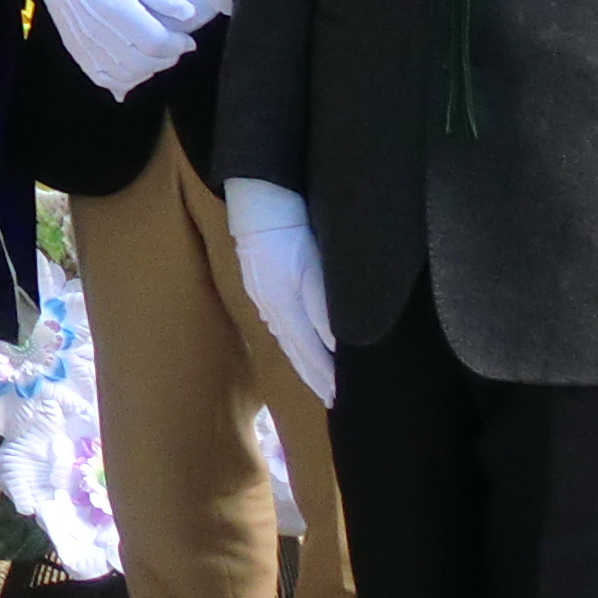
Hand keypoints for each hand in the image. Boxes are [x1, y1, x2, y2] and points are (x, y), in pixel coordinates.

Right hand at [21, 0, 210, 100]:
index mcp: (116, 9)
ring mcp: (86, 46)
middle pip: (143, 63)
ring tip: (157, 56)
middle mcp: (99, 33)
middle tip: (176, 47)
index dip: (178, 45)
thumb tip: (188, 14)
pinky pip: (103, 79)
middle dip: (167, 59)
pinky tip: (134, 71)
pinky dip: (123, 82)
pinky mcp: (77, 52)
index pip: (155, 42)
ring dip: (148, 71)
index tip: (187, 40)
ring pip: (125, 76)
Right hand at [226, 177, 335, 405]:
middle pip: (295, 351)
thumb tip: (335, 346)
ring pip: (286, 340)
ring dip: (303, 363)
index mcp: (284, 306)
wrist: (257, 197)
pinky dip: (293, 343)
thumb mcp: (312, 267)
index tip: (340, 398)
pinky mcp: (260, 285)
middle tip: (331, 401)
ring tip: (317, 381)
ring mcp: (262, 296)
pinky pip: (280, 325)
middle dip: (314, 377)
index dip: (325, 376)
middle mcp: (270, 307)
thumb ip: (323, 308)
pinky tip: (297, 343)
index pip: (309, 352)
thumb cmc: (290, 228)